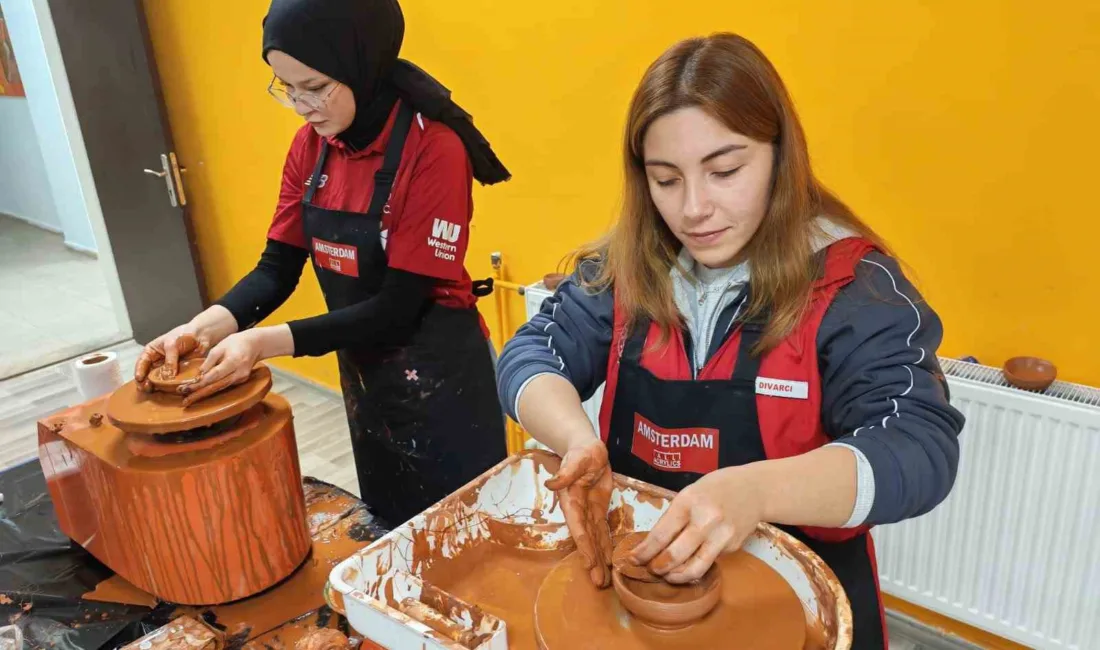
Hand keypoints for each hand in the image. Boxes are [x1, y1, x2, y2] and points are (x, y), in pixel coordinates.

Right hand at [134, 326, 210, 391]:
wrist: (201, 336)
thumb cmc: (184, 335)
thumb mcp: (172, 345)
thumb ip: (170, 360)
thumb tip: (168, 376)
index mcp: (152, 351)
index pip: (142, 362)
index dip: (139, 371)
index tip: (139, 379)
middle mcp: (157, 361)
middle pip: (148, 374)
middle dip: (146, 381)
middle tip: (146, 388)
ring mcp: (167, 368)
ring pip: (159, 380)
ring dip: (156, 386)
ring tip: (154, 390)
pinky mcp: (177, 374)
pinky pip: (172, 382)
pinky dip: (170, 386)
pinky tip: (168, 390)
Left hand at [179, 330, 264, 406]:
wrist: (255, 344)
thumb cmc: (236, 342)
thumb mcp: (220, 347)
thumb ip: (209, 361)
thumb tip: (199, 375)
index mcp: (234, 362)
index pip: (214, 375)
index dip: (200, 383)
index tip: (187, 388)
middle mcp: (239, 373)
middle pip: (217, 386)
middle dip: (200, 393)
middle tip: (185, 400)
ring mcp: (241, 378)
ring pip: (220, 388)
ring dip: (204, 393)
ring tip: (190, 398)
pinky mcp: (241, 381)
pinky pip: (225, 386)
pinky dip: (213, 389)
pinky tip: (202, 391)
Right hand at [545, 438, 613, 587]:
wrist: (587, 449)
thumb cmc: (581, 452)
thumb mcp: (576, 459)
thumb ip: (566, 472)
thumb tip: (552, 483)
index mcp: (572, 501)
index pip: (578, 527)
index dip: (584, 546)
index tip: (589, 563)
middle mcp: (580, 512)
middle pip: (587, 540)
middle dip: (593, 561)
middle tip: (600, 583)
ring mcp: (590, 513)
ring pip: (596, 540)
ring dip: (600, 560)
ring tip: (604, 581)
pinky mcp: (599, 511)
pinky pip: (603, 532)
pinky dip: (607, 547)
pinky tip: (610, 562)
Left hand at [630, 468, 763, 583]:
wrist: (754, 489)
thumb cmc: (715, 489)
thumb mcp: (689, 493)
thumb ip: (674, 517)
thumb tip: (652, 544)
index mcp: (689, 501)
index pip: (661, 534)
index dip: (644, 551)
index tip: (633, 558)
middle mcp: (706, 519)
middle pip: (676, 554)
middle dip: (658, 567)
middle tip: (650, 569)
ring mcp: (722, 535)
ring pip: (695, 567)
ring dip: (676, 576)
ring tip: (668, 575)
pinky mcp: (733, 546)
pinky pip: (709, 561)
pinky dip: (695, 566)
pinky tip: (689, 564)